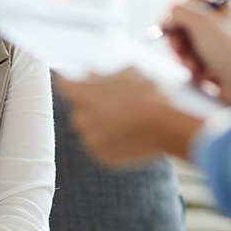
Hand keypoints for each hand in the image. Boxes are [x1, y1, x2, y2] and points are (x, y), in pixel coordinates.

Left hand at [55, 69, 201, 164]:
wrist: (166, 128)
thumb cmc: (148, 96)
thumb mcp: (129, 75)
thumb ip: (105, 75)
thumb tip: (91, 73)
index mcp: (82, 96)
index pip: (64, 86)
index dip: (71, 82)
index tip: (77, 82)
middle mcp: (80, 119)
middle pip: (79, 110)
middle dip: (92, 105)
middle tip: (113, 102)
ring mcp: (91, 141)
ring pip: (91, 130)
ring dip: (102, 125)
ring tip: (127, 119)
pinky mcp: (102, 157)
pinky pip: (103, 146)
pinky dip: (112, 141)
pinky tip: (130, 134)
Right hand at [161, 0, 230, 104]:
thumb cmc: (227, 50)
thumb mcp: (200, 20)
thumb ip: (178, 11)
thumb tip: (167, 20)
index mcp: (222, 9)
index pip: (189, 2)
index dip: (175, 13)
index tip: (166, 25)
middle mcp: (220, 26)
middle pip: (183, 26)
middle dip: (179, 41)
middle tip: (180, 50)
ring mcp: (216, 47)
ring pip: (185, 47)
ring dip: (185, 58)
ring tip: (196, 67)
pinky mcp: (213, 66)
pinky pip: (191, 64)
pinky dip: (192, 70)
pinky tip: (203, 76)